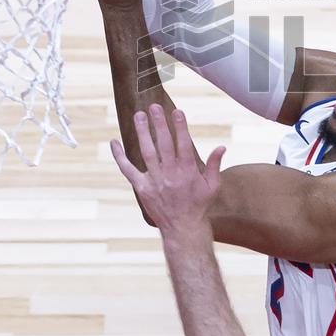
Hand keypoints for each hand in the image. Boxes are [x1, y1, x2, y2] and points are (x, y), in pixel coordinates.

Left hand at [110, 105, 225, 239]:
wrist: (183, 229)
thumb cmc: (199, 206)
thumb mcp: (212, 186)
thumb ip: (214, 165)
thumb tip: (221, 146)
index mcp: (187, 171)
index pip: (183, 144)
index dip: (180, 127)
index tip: (177, 111)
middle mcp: (170, 174)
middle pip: (163, 144)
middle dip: (158, 124)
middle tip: (153, 106)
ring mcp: (154, 180)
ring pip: (146, 152)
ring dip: (142, 132)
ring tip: (139, 115)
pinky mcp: (141, 188)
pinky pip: (128, 169)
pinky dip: (119, 156)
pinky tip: (114, 142)